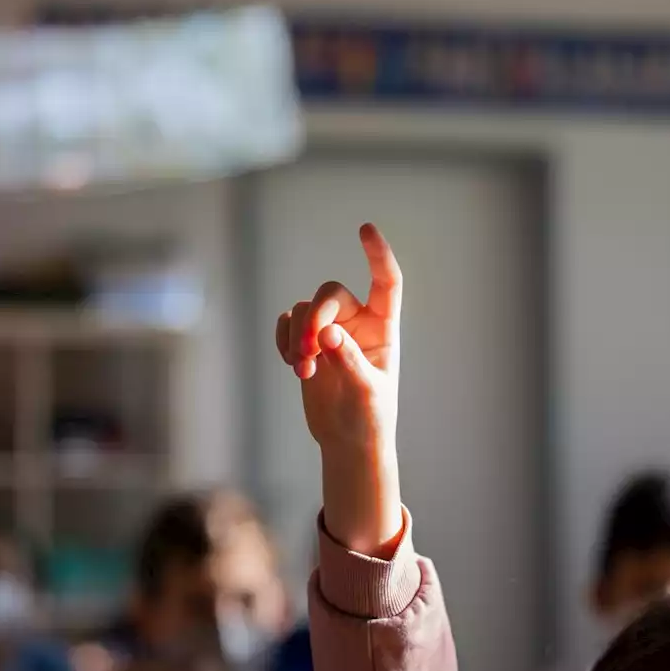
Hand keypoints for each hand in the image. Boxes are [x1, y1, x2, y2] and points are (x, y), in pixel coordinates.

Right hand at [275, 223, 403, 557]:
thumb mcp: (364, 392)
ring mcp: (330, 332)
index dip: (377, 255)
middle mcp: (357, 323)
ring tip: (301, 370)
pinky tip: (293, 365)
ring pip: (304, 310)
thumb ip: (348, 361)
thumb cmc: (368, 418)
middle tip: (308, 352)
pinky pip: (288, 323)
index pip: (385, 282)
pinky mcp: (307, 344)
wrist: (347, 441)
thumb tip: (328, 334)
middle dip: (314, 318)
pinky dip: (284, 339)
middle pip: (329, 295)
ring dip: (297, 336)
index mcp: (383, 329)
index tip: (365, 230)